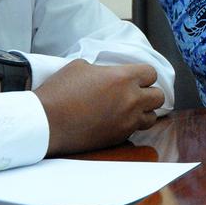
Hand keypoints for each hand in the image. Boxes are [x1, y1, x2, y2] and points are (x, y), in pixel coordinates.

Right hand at [35, 60, 164, 155]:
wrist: (46, 122)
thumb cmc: (60, 91)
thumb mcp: (80, 67)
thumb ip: (102, 69)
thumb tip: (107, 75)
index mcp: (124, 78)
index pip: (151, 73)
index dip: (144, 75)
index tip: (135, 77)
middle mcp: (131, 100)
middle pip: (159, 96)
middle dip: (149, 93)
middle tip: (135, 93)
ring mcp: (127, 121)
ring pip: (152, 117)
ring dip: (143, 112)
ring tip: (129, 109)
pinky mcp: (119, 138)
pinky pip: (135, 131)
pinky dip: (130, 125)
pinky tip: (116, 121)